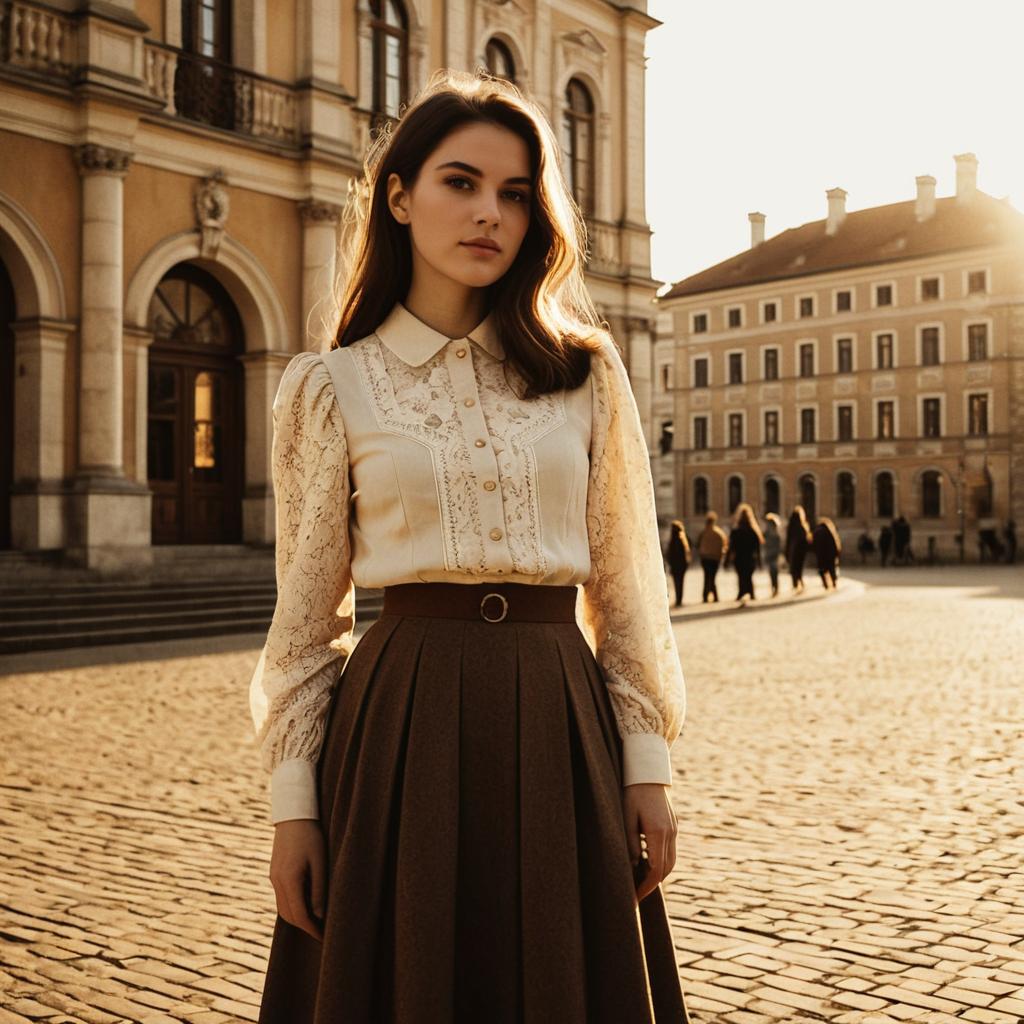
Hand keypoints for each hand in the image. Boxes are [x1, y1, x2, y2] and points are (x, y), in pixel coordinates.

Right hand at [269, 818, 326, 941]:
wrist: (294, 816)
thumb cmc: (311, 836)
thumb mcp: (320, 862)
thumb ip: (319, 889)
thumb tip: (319, 915)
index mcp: (289, 880)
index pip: (300, 915)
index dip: (312, 929)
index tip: (325, 937)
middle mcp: (277, 882)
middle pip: (288, 916)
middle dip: (305, 927)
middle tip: (322, 933)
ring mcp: (273, 878)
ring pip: (283, 909)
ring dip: (298, 918)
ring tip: (316, 922)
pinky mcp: (274, 874)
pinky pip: (282, 898)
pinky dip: (293, 906)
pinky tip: (307, 904)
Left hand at [621, 783, 677, 905]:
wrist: (649, 771)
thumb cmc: (632, 791)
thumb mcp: (626, 816)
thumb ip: (631, 842)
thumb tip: (635, 865)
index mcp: (658, 832)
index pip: (656, 870)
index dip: (646, 887)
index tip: (635, 897)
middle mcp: (670, 832)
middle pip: (666, 869)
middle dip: (653, 884)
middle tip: (636, 893)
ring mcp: (674, 828)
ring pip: (671, 861)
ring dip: (659, 873)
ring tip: (641, 881)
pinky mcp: (673, 824)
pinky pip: (670, 849)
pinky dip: (661, 860)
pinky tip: (647, 862)